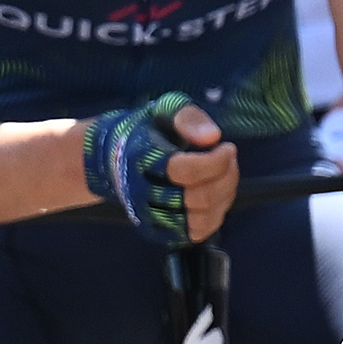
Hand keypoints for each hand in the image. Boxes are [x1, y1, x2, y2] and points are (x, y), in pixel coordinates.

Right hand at [81, 97, 237, 246]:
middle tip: (229, 159)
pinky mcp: (157, 230)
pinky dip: (214, 216)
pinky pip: (196, 233)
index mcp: (140, 159)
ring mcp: (148, 216)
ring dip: (224, 197)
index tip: (227, 147)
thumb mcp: (164, 110)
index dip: (215, 162)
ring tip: (224, 176)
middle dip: (225, 177)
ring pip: (200, 220)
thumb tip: (213, 137)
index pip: (185, 172)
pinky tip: (215, 195)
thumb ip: (189, 118)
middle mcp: (141, 193)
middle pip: (198, 198)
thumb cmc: (146, 131)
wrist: (113, 159)